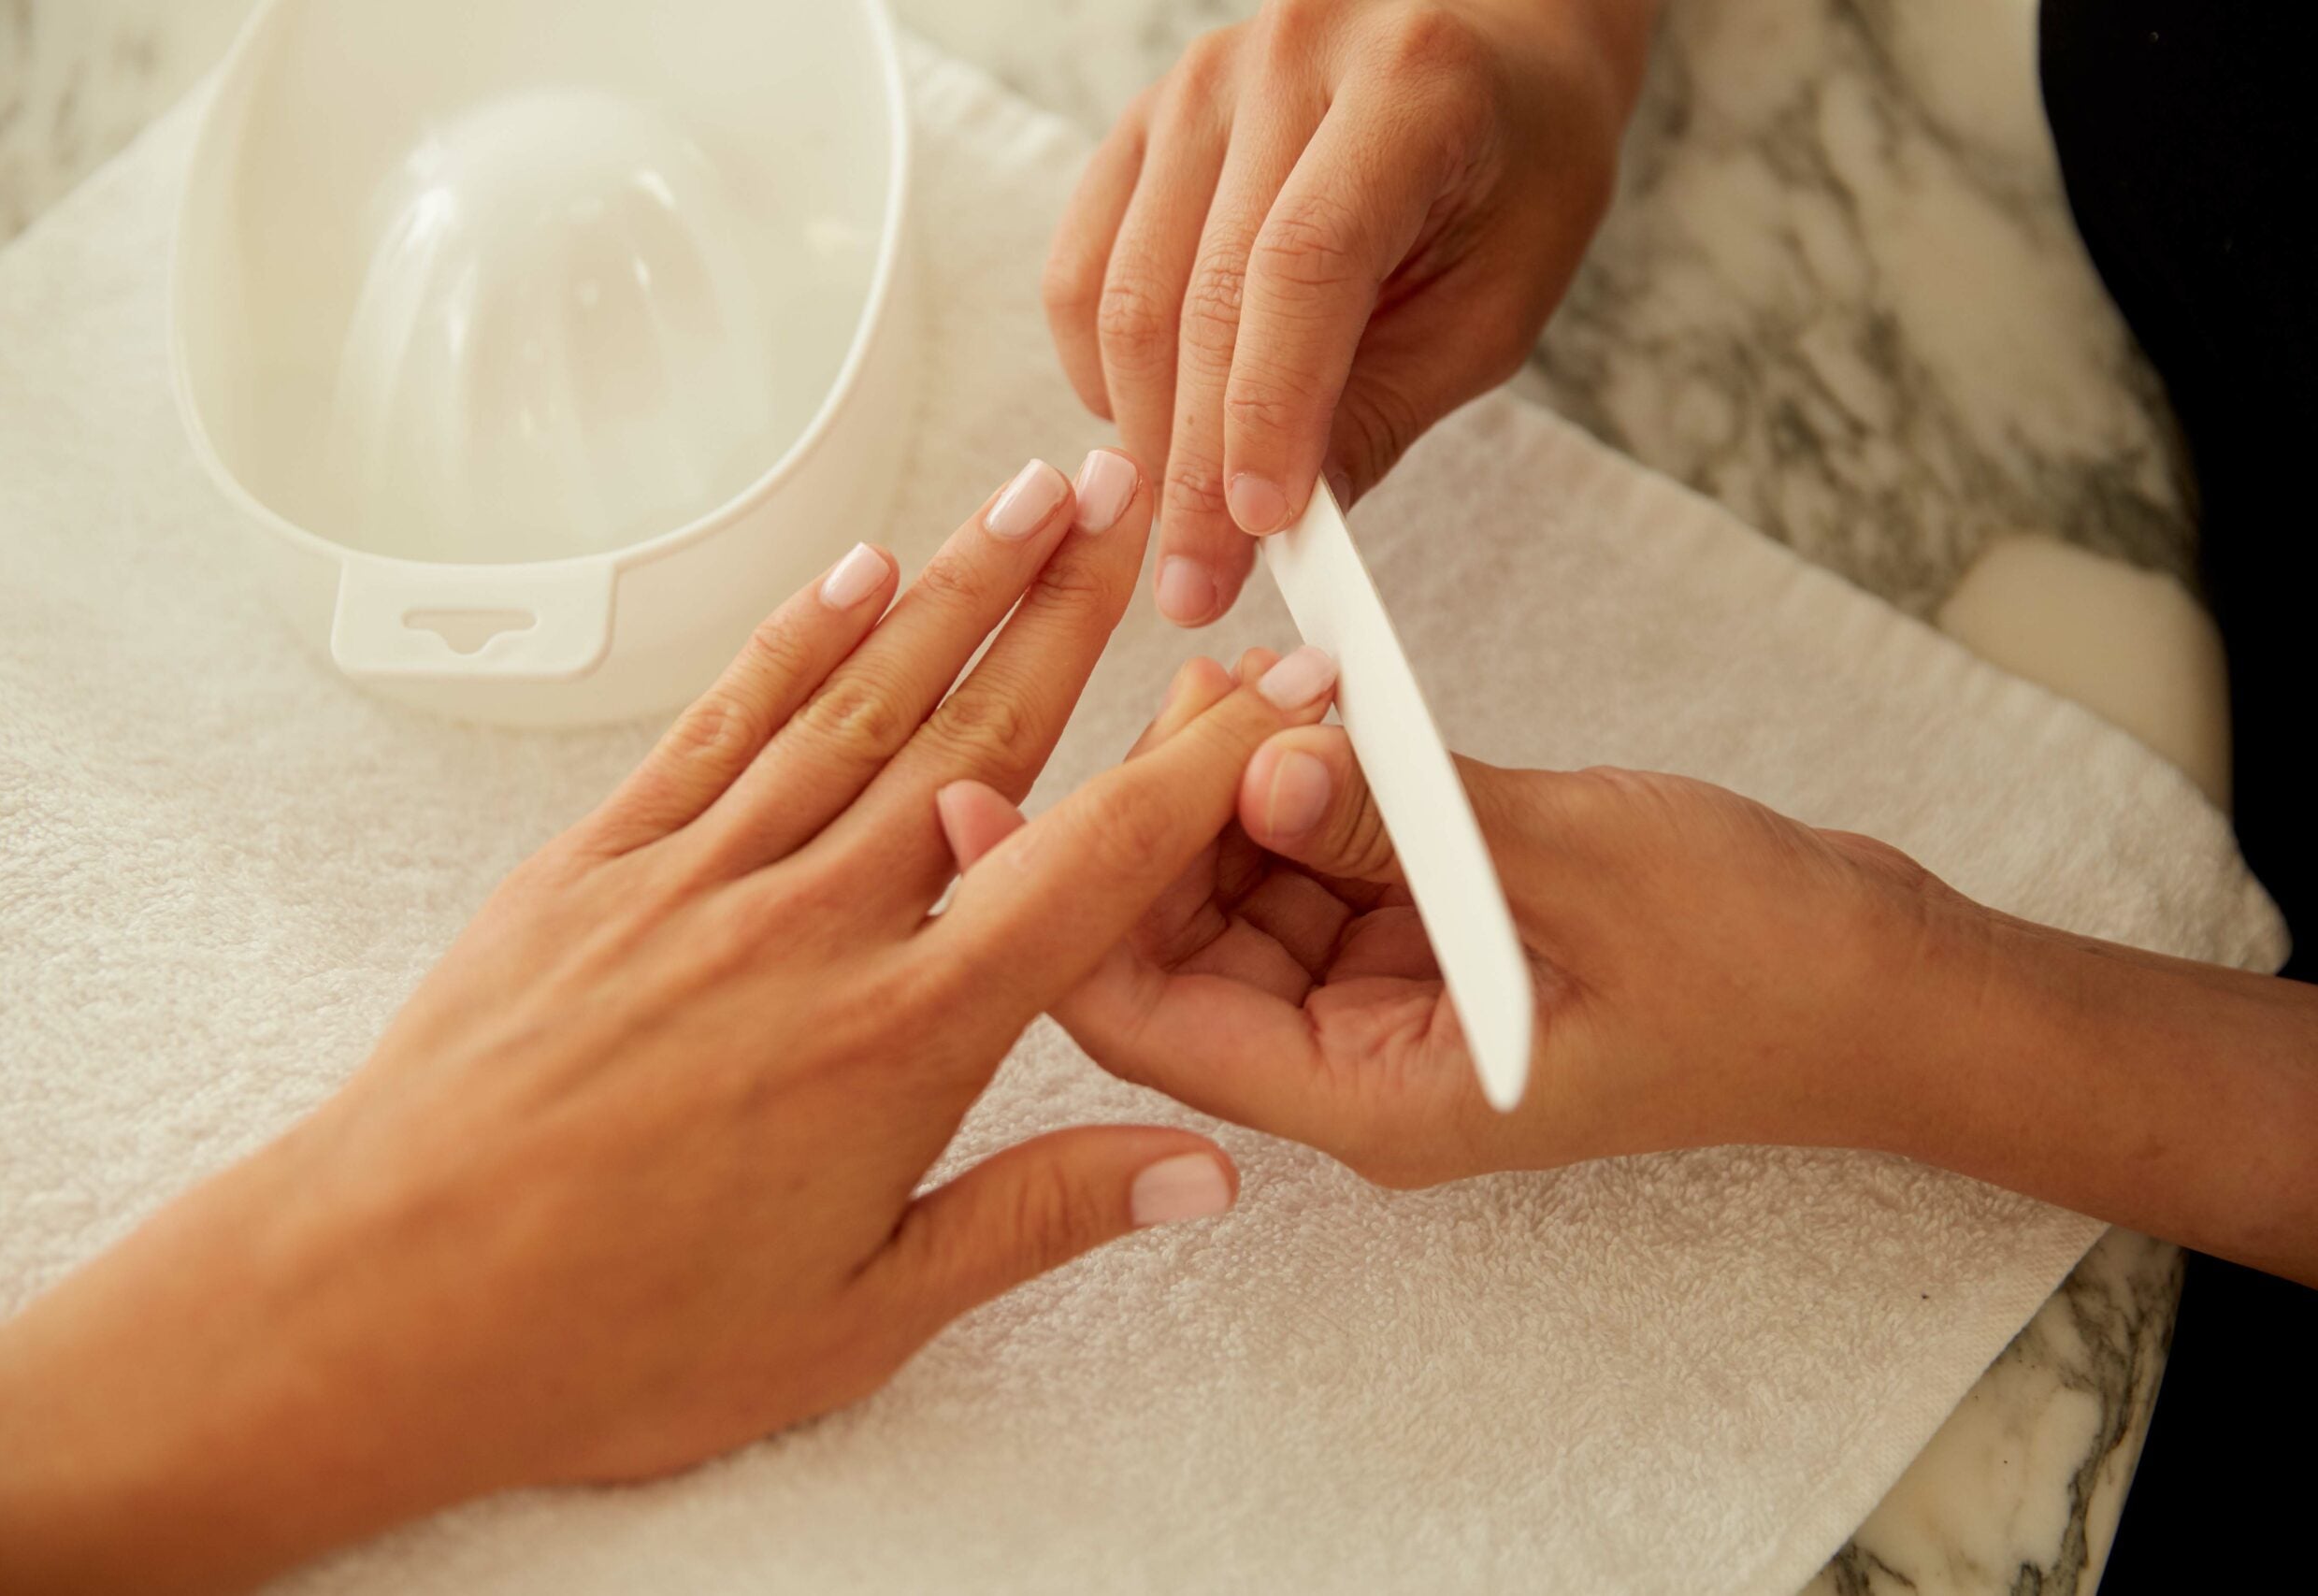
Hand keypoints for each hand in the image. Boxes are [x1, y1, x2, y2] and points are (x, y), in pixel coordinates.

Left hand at [0, 455, 1345, 1594]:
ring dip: (963, 585)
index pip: (1096, 864)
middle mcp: (816, 925)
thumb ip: (1038, 1218)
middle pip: (985, 731)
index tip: (1276, 688)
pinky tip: (859, 573)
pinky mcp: (600, 862)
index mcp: (904, 1037)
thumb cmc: (609, 1333)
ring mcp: (702, 876)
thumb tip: (1198, 1172)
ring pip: (864, 699)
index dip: (1204, 763)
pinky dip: (797, 636)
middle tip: (1151, 496)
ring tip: (1041, 492)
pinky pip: (722, 722)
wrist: (379, 1302)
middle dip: (1082, 604)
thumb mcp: (860, 1318)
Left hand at [942, 654, 1952, 1186]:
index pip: (1147, 1017)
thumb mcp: (1572, 867)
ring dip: (1216, 790)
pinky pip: (1304, 864)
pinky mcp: (1414, 939)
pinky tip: (1292, 706)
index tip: (973, 799)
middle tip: (1180, 686)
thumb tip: (1249, 756)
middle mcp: (1351, 1063)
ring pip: (1229, 896)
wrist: (1882, 989)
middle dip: (1147, 819)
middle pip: (1168, 950)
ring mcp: (1379, 1002)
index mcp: (1372, 1098)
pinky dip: (1287, 787)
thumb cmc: (1759, 964)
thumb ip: (1397, 818)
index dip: (1049, 908)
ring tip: (1239, 679)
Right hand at [1043, 0, 1656, 625]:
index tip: (1257, 530)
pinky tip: (1150, 431)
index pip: (1304, 266)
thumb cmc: (1514, 178)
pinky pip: (1084, 272)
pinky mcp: (1140, 124)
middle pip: (1198, 292)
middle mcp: (1289, 59)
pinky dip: (1102, 374)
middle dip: (1193, 465)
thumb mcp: (1496, 307)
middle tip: (1196, 585)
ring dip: (1143, 434)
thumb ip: (1384, 410)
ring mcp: (1198, 84)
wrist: (1493, 53)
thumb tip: (1274, 530)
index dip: (1269, 409)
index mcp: (1411, 88)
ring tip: (1179, 528)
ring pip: (1125, 293)